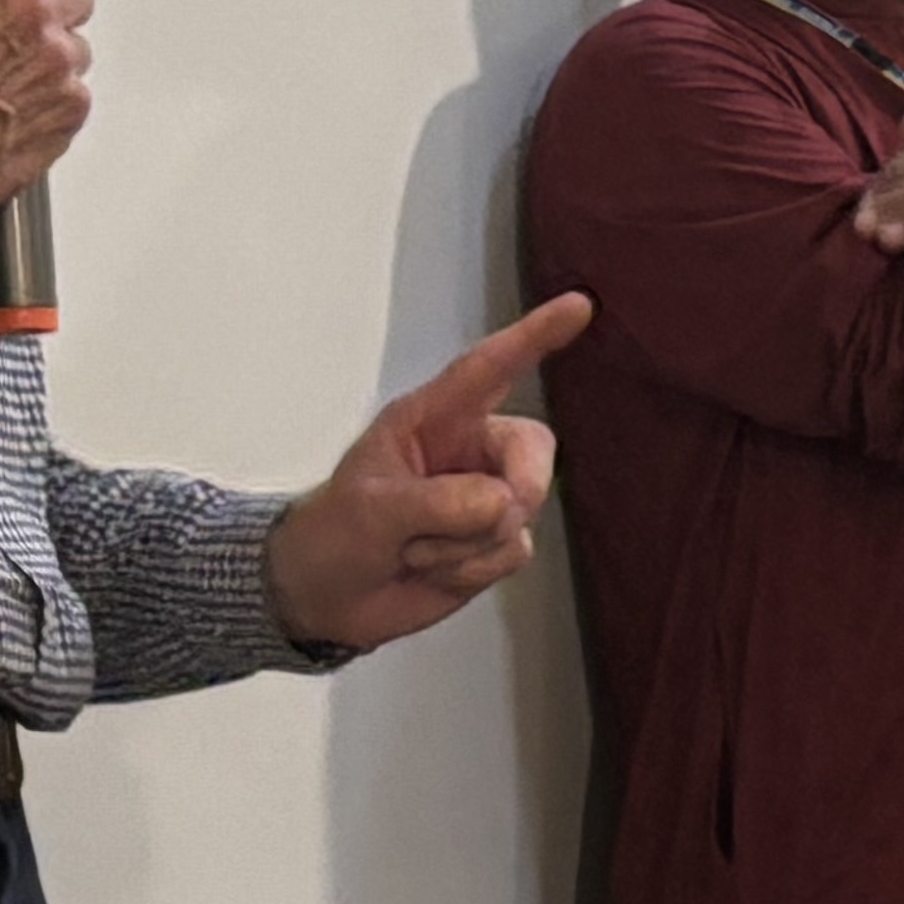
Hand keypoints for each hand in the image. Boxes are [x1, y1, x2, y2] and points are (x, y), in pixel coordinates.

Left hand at [264, 295, 593, 651]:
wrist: (324, 598)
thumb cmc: (333, 532)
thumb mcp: (370, 508)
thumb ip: (437, 501)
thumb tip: (504, 505)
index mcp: (432, 418)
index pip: (488, 369)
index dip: (534, 336)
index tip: (579, 305)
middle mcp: (469, 450)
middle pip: (532, 451)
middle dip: (512, 493)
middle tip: (470, 523)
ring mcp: (486, 499)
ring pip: (522, 512)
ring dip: (466, 545)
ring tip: (415, 549)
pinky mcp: (494, 544)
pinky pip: (514, 552)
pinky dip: (472, 571)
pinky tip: (432, 570)